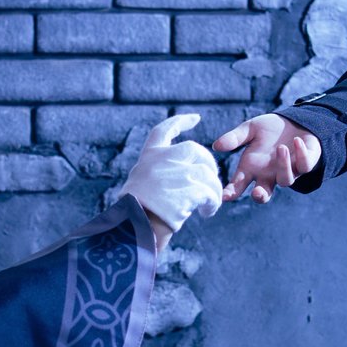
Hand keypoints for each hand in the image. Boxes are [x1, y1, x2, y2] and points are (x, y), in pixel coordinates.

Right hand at [119, 114, 221, 249]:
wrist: (133, 228)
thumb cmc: (134, 217)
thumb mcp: (138, 187)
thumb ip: (156, 178)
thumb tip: (177, 184)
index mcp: (148, 157)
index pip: (164, 131)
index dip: (181, 122)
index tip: (195, 118)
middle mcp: (163, 159)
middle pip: (196, 151)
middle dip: (207, 165)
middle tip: (210, 184)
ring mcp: (178, 172)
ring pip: (207, 174)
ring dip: (212, 191)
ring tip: (207, 207)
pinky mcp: (191, 188)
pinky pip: (211, 192)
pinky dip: (213, 203)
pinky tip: (207, 212)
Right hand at [213, 113, 321, 203]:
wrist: (294, 121)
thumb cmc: (269, 129)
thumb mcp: (250, 129)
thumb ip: (235, 138)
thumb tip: (216, 146)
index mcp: (252, 169)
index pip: (239, 185)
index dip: (231, 192)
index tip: (224, 196)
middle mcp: (268, 174)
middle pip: (264, 193)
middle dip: (260, 196)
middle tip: (257, 193)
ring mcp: (288, 171)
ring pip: (286, 180)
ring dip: (283, 166)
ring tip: (281, 148)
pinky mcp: (305, 164)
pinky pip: (305, 166)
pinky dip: (301, 155)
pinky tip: (297, 141)